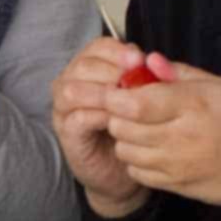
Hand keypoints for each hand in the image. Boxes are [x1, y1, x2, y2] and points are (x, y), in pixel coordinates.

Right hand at [51, 36, 150, 217]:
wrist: (123, 173)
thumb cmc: (135, 130)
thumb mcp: (145, 99)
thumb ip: (149, 78)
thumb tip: (156, 60)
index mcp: (90, 69)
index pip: (96, 47)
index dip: (117, 51)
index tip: (140, 60)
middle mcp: (70, 83)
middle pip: (82, 65)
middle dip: (110, 70)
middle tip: (133, 82)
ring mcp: (64, 109)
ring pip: (72, 89)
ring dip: (100, 92)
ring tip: (125, 102)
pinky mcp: (66, 133)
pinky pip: (76, 118)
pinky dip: (97, 115)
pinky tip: (116, 121)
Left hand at [103, 57, 220, 206]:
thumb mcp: (218, 85)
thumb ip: (179, 72)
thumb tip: (148, 60)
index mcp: (191, 105)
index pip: (133, 104)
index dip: (115, 96)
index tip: (116, 91)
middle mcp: (181, 137)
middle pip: (122, 128)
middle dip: (117, 116)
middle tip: (127, 109)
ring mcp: (178, 166)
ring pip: (125, 152)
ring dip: (125, 139)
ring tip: (140, 129)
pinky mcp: (179, 186)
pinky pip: (139, 174)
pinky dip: (136, 162)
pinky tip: (151, 151)